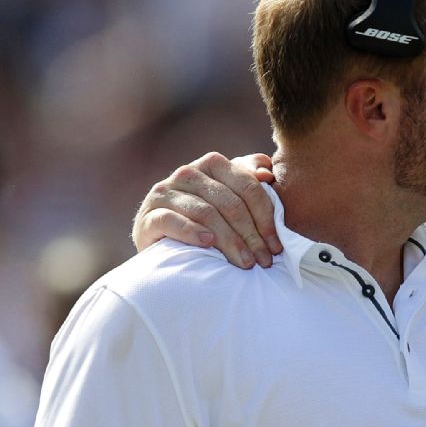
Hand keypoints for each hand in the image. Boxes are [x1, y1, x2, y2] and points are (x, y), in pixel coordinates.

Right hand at [131, 152, 279, 267]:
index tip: (277, 246)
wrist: (160, 239)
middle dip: (251, 235)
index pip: (248, 187)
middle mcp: (187, 172)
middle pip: (230, 203)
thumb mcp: (229, 197)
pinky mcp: (148, 215)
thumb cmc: (204, 219)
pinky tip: (207, 244)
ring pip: (206, 213)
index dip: (266, 217)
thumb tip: (267, 172)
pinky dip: (192, 232)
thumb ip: (249, 182)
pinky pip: (172, 220)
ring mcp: (164, 192)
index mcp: (212, 164)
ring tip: (245, 262)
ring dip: (230, 241)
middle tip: (264, 260)